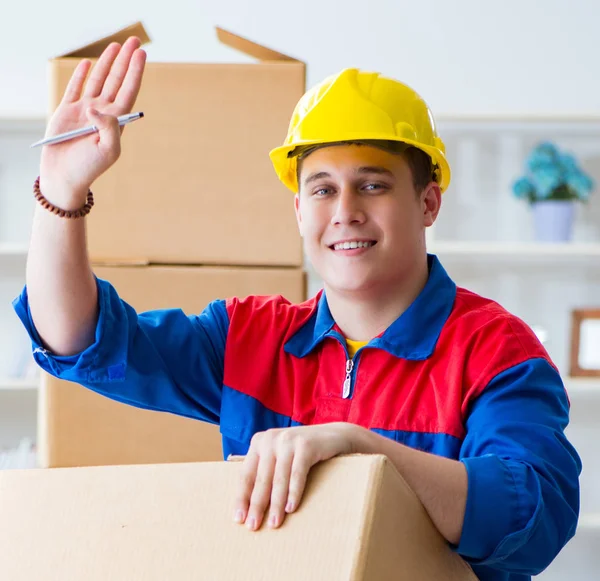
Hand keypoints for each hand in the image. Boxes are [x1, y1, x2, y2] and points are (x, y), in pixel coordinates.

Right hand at [39, 37, 146, 205]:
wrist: (65, 176)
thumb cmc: (89, 167)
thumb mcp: (108, 151)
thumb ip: (108, 128)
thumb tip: (96, 107)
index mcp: (116, 121)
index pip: (128, 91)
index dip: (135, 72)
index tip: (142, 55)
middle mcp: (102, 113)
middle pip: (116, 80)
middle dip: (125, 61)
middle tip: (134, 41)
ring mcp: (85, 110)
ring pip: (97, 80)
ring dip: (107, 63)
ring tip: (115, 45)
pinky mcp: (66, 111)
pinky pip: (75, 88)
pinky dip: (81, 75)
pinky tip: (87, 63)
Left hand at [233, 423, 356, 530]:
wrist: (334, 436)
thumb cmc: (302, 452)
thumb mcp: (279, 456)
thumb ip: (265, 471)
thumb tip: (250, 506)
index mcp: (259, 442)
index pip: (246, 474)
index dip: (242, 497)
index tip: (238, 519)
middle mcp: (270, 439)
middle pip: (261, 478)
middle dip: (257, 505)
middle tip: (253, 526)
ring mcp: (288, 440)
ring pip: (279, 478)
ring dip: (276, 504)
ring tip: (274, 523)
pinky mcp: (305, 445)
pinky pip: (297, 473)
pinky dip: (294, 492)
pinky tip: (291, 509)